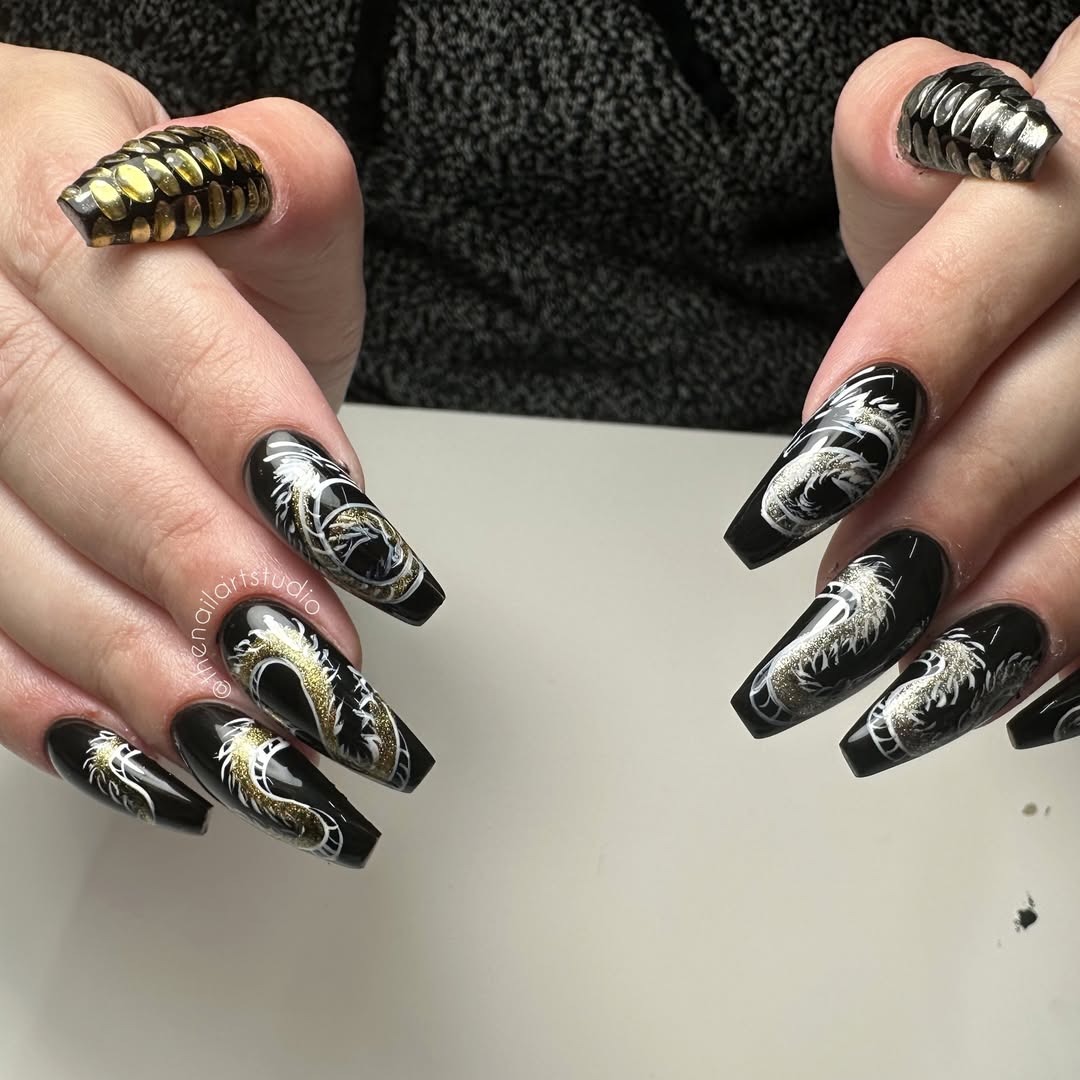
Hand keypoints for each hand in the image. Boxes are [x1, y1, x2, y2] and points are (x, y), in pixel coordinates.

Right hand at [0, 44, 442, 863]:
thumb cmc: (177, 246)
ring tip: (261, 750)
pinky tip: (149, 764)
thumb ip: (282, 186)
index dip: (241, 420)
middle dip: (198, 568)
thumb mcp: (252, 199)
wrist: (65, 274)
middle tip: (318, 671)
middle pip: (51, 435)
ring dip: (132, 667)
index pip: (134, 291)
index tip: (351, 534)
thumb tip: (271, 181)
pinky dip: (46, 706)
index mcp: (37, 160)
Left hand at [725, 23, 1079, 772]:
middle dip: (936, 524)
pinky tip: (1015, 702)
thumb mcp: (962, 154)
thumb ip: (910, 137)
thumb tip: (905, 126)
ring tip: (893, 709)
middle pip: (1075, 398)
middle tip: (820, 633)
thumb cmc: (1020, 213)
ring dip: (1011, 621)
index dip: (924, 340)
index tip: (805, 471)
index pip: (1043, 213)